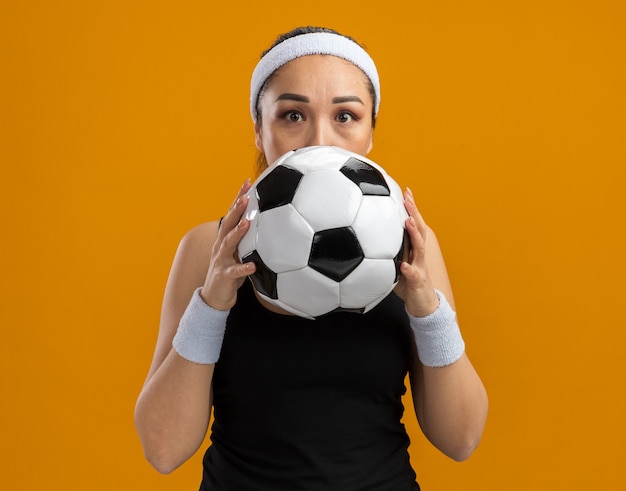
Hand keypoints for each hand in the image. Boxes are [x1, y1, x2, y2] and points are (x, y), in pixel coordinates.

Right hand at [200, 180, 256, 309]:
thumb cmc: (231, 272)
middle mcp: (221, 246)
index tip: (247, 182)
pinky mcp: (224, 275)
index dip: (238, 198)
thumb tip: (269, 225)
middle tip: (246, 196)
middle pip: (228, 223)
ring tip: (247, 223)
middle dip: (236, 209)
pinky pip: (235, 272)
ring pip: (228, 243)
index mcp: (226, 239)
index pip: (232, 214)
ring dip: (238, 233)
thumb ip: (249, 240)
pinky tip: (252, 266)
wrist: (214, 297)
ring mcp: (221, 260)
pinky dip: (243, 268)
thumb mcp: (239, 253)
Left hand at [395, 188, 439, 316]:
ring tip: (408, 222)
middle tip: (408, 197)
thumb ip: (386, 252)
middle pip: (420, 230)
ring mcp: (420, 268)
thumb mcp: (395, 264)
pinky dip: (409, 270)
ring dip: (414, 234)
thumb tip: (366, 240)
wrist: (424, 306)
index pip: (414, 224)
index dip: (411, 208)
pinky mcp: (419, 283)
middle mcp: (419, 255)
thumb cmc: (408, 284)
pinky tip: (403, 266)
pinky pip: (413, 276)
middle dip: (414, 212)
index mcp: (413, 249)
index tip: (406, 191)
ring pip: (419, 249)